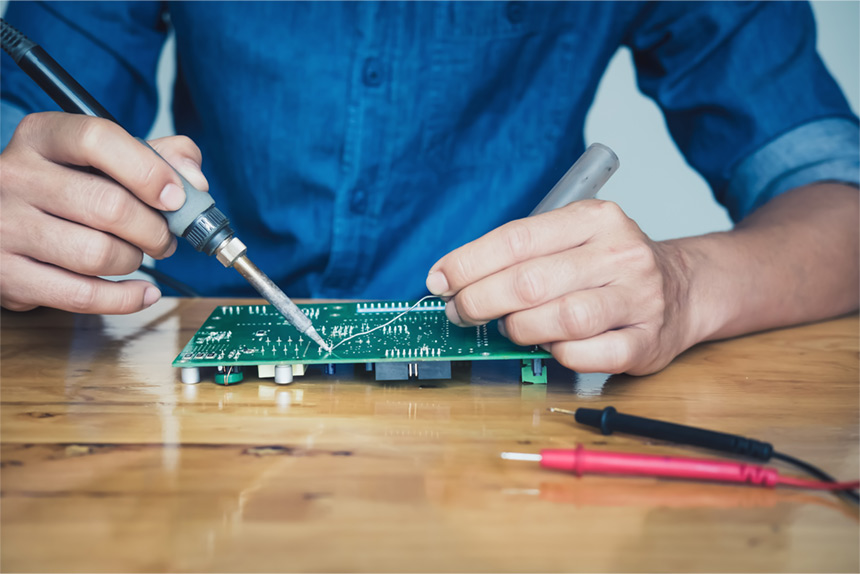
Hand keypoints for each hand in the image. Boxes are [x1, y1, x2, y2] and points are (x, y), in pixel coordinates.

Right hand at [0, 112, 208, 313]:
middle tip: (165, 238)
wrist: (1, 222)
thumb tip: (194, 181)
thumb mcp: (103, 159)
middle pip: (109, 206)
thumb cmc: (67, 188)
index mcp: (42, 137)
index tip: (177, 197)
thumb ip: (157, 156)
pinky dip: (126, 299)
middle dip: (155, 230)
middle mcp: (16, 176)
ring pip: (98, 254)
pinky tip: (143, 292)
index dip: (148, 171)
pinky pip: (83, 295)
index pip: (97, 140)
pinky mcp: (8, 276)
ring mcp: (6, 227)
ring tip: (139, 255)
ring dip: (135, 261)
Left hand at [425, 200, 694, 374]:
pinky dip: (559, 354)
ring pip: (560, 319)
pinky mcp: (647, 341)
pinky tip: (551, 345)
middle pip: (531, 282)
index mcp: (595, 218)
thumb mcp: (573, 239)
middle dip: (481, 301)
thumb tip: (452, 280)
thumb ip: (521, 254)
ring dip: (520, 329)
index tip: (439, 281)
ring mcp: (639, 298)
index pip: (517, 238)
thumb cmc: (609, 266)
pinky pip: (588, 355)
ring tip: (509, 328)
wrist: (684, 288)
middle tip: (461, 312)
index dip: (468, 263)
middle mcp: (620, 253)